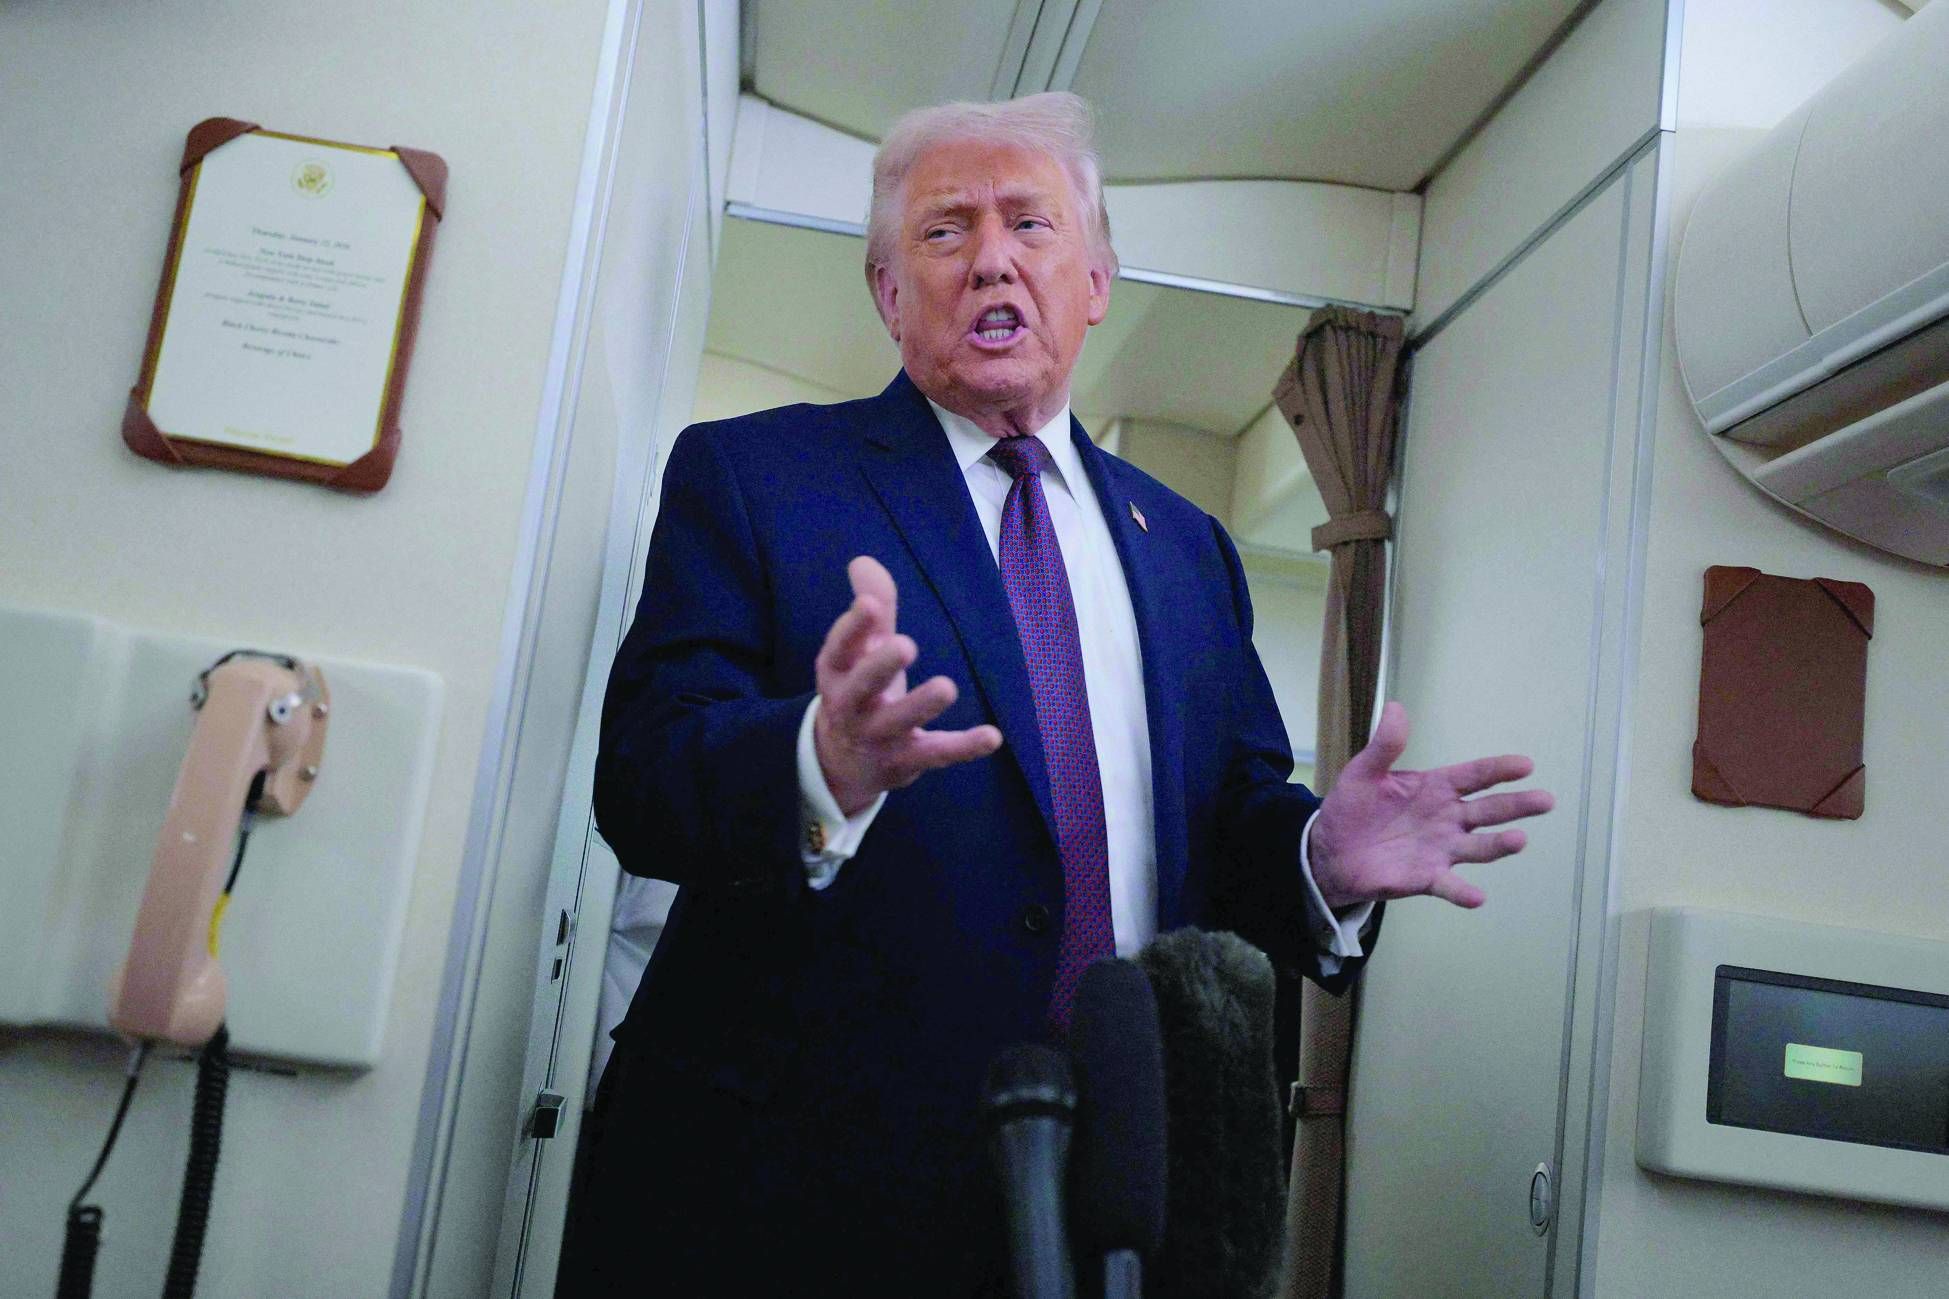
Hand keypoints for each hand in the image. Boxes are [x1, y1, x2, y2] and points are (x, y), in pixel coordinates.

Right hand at [814, 556, 1002, 814]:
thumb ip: (871, 609)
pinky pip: (935, 753)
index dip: (852, 627)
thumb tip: (863, 560)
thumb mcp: (859, 652)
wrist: (841, 762)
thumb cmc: (858, 690)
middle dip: (880, 666)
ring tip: (947, 686)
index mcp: (836, 672)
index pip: (839, 648)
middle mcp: (850, 706)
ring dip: (920, 706)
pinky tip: (992, 736)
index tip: (869, 605)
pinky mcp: (904, 761)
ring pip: (898, 722)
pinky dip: (963, 748)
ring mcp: (876, 736)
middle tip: (905, 645)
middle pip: (860, 687)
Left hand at [1307, 702, 1554, 909]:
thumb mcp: (1364, 772)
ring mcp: (1441, 849)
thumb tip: (1396, 707)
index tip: (1525, 765)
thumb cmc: (1354, 807)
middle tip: (1545, 800)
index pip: (1475, 776)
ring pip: (1479, 847)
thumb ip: (1385, 745)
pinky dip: (1463, 892)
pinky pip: (1449, 886)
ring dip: (1499, 845)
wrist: (1332, 849)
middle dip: (1517, 805)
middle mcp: (1447, 818)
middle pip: (1489, 810)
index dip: (1499, 770)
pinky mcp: (1426, 877)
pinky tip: (1477, 897)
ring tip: (1518, 840)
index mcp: (1436, 788)